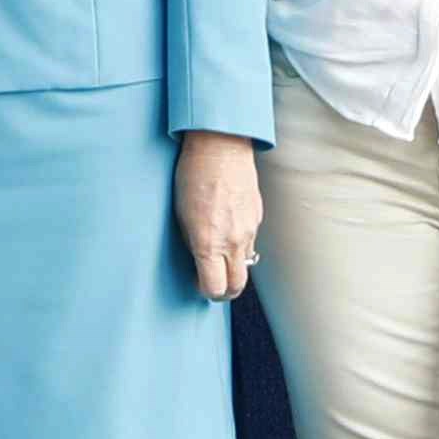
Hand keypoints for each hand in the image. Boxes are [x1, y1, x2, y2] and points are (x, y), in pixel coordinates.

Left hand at [176, 132, 262, 302]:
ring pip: (246, 264)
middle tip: (213, 282)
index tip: (198, 284)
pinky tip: (228, 229)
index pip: (214, 288)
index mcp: (209, 243)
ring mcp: (249, 229)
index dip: (206, 292)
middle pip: (237, 285)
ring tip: (218, 254)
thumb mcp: (181, 215)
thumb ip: (192, 244)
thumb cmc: (193, 176)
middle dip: (225, 290)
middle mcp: (233, 241)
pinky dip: (240, 244)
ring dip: (233, 266)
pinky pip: (251, 241)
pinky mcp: (257, 217)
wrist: (220, 147)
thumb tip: (198, 261)